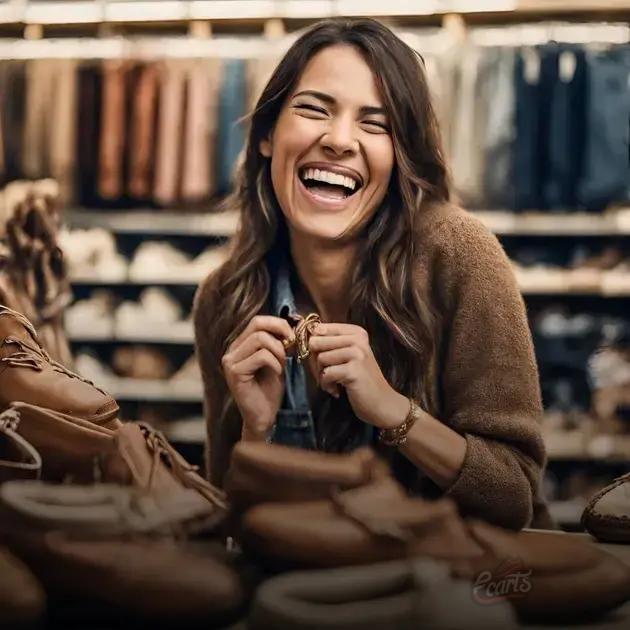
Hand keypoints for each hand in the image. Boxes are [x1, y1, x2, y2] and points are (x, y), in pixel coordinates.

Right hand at [221, 315, 293, 438]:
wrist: (265, 417)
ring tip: (282, 365)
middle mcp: (231, 351)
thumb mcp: (277, 360)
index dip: (277, 323)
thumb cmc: (270, 390)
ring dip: (279, 352)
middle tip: (291, 348)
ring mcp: (230, 362)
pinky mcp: (235, 373)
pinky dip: (275, 363)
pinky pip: (261, 356)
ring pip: (260, 340)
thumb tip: (291, 322)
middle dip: (280, 335)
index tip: (292, 336)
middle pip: (257, 326)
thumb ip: (278, 342)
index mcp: (239, 346)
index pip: (257, 321)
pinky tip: (277, 374)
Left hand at [308, 323, 408, 428]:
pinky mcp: (354, 370)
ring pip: (320, 358)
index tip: (323, 360)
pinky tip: (337, 390)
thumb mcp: (348, 355)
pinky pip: (326, 374)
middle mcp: (358, 339)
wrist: (382, 403)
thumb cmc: (361, 380)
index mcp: (356, 332)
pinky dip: (327, 385)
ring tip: (334, 383)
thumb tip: (309, 334)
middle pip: (316, 342)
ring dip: (322, 376)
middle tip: (325, 374)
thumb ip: (331, 343)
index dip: (315, 347)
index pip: (320, 329)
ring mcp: (357, 354)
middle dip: (315, 362)